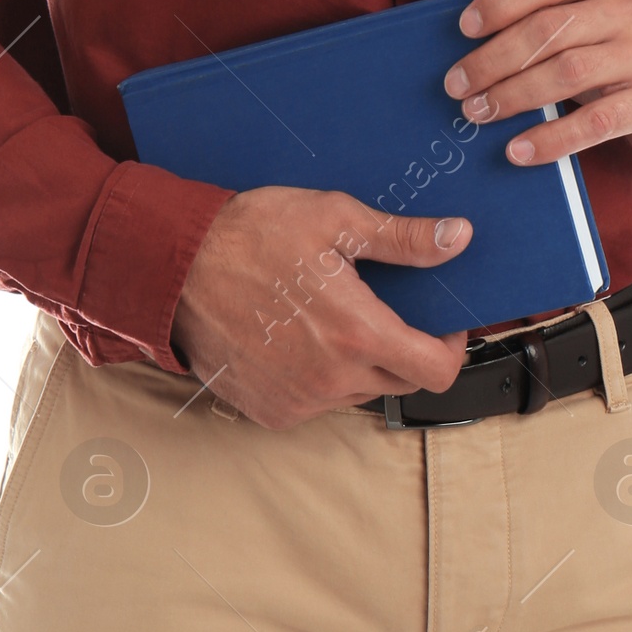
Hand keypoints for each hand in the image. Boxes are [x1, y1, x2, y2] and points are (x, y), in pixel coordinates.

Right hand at [168, 185, 473, 429]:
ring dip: (361, 361)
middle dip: (405, 347)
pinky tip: (300, 336)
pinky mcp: (272, 412)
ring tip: (332, 315)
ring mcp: (300, 401)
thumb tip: (458, 238)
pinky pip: (318, 402)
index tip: (442, 324)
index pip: (437, 371)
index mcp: (356, 333)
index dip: (450, 348)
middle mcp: (332, 379)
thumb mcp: (334, 219)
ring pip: (359, 391)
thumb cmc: (250, 234)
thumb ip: (403, 238)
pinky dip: (321, 376)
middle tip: (382, 307)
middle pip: (402, 381)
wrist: (174, 268)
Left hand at [415, 0, 631, 170]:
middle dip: (495, 59)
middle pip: (550, 30)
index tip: (462, 29)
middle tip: (456, 86)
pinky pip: (597, 123)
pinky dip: (552, 138)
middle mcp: (629, 8)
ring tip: (477, 114)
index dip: (501, 0)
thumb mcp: (564, 17)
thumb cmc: (607, 48)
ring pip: (570, 73)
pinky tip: (518, 150)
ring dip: (515, 96)